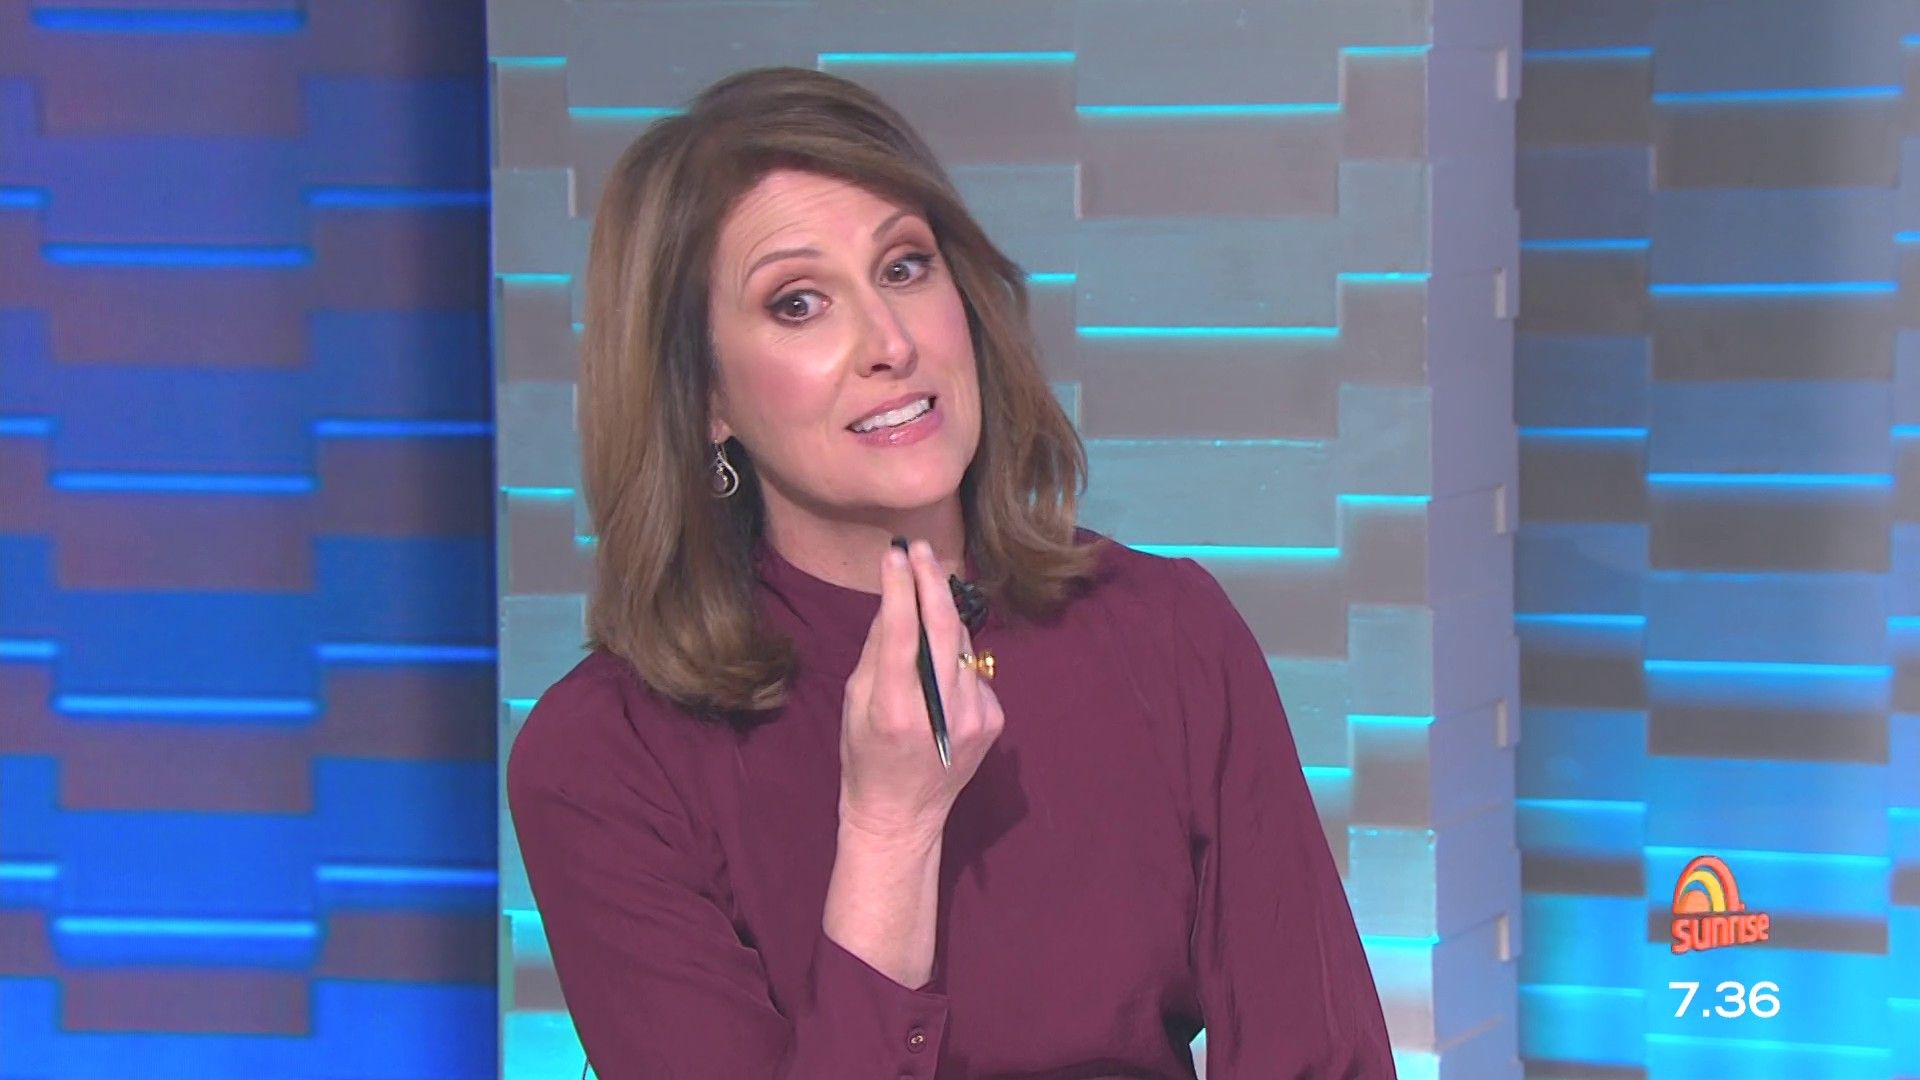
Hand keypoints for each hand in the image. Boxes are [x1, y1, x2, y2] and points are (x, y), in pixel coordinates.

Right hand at [837, 539, 1004, 843]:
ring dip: (944, 617)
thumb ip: (877, 652)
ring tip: (925, 598)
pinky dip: (955, 657)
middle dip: (932, 581)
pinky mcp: (994, 720)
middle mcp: (942, 711)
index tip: (896, 554)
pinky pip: (973, 669)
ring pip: (962, 644)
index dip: (900, 587)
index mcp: (896, 709)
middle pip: (944, 628)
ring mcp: (975, 716)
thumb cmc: (865, 756)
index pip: (902, 633)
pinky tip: (939, 669)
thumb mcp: (853, 703)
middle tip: (920, 549)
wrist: (903, 814)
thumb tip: (895, 601)